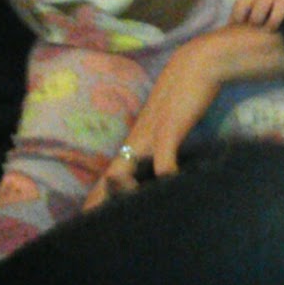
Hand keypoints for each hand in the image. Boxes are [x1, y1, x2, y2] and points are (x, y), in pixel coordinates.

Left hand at [83, 24, 283, 210]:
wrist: (200, 62)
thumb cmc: (189, 91)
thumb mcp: (174, 120)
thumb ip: (169, 141)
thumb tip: (169, 162)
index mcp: (139, 138)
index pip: (114, 171)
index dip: (101, 193)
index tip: (88, 213)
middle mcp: (138, 138)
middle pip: (112, 175)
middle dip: (98, 200)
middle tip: (83, 221)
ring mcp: (151, 134)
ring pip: (124, 170)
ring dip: (119, 191)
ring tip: (107, 214)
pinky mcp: (170, 127)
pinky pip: (163, 158)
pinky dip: (163, 172)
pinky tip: (167, 182)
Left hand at [231, 0, 283, 30]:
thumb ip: (244, 6)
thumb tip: (228, 26)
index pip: (241, 5)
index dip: (238, 18)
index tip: (238, 27)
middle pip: (258, 10)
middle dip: (256, 22)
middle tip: (257, 29)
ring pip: (279, 9)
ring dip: (274, 22)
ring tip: (273, 29)